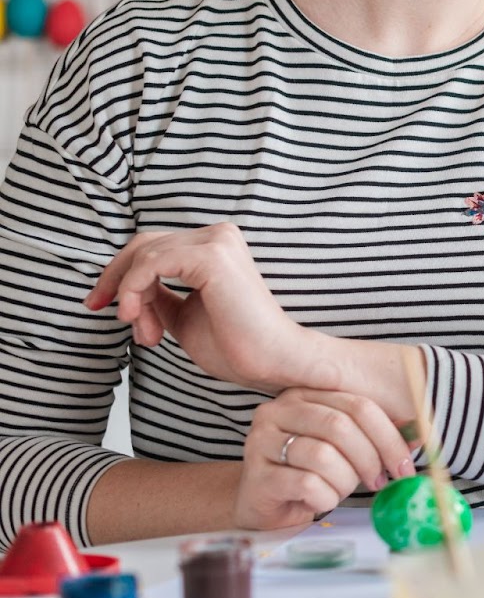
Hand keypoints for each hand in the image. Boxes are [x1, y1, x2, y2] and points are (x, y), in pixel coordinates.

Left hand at [84, 223, 320, 393]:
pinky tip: (137, 316)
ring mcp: (217, 242)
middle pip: (143, 244)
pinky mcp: (212, 256)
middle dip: (115, 279)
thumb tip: (127, 288)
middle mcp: (219, 235)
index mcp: (216, 246)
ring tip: (144, 332)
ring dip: (130, 296)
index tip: (99, 305)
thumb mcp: (181, 315)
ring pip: (144, 255)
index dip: (119, 274)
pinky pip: (152, 263)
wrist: (271, 362)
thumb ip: (158, 295)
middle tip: (98, 309)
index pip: (153, 247)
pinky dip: (134, 289)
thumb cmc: (235, 344)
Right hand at [235, 388, 416, 529]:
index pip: (358, 406)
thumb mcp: (345, 448)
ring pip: (323, 457)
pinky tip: (318, 500)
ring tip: (339, 490)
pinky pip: (306, 484)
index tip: (405, 465)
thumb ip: (376, 436)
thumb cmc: (310, 472)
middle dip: (370, 460)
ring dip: (344, 481)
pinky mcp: (256, 476)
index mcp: (304, 395)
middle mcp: (277, 411)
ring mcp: (261, 442)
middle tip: (378, 481)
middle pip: (341, 427)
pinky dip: (324, 497)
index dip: (388, 437)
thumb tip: (420, 434)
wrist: (265, 504)